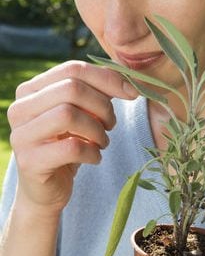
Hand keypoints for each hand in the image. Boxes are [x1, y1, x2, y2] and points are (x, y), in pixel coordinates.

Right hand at [7, 60, 137, 217]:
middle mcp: (20, 108)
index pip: (72, 69)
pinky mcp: (29, 162)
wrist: (48, 186)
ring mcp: (21, 135)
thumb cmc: (69, 143)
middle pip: (71, 89)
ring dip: (97, 130)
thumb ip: (99, 91)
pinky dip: (92, 152)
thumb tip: (130, 82)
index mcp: (32, 89)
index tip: (132, 93)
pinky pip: (71, 148)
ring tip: (103, 141)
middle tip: (111, 124)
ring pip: (68, 115)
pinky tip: (95, 158)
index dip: (107, 78)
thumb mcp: (83, 112)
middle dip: (102, 106)